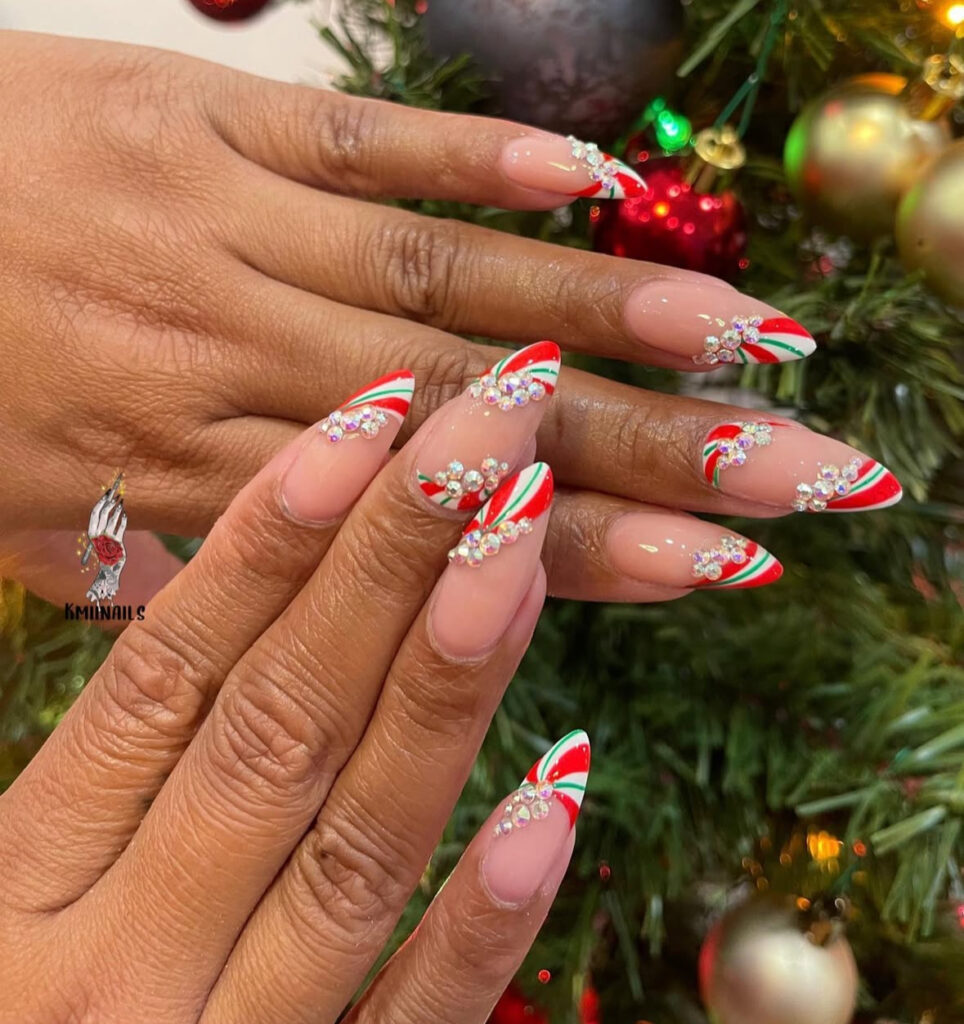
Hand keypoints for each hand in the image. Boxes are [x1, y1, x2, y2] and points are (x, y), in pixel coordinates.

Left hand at [0, 33, 899, 606]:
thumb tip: (320, 604)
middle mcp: (231, 372)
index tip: (725, 566)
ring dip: (611, 314)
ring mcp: (220, 238)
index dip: (594, 554)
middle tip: (806, 469)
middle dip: (662, 450)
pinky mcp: (200, 126)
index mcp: (190, 491)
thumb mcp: (36, 534)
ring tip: (753, 344)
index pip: (439, 539)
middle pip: (486, 423)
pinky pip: (360, 150)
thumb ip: (186, 571)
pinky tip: (598, 189)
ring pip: (446, 289)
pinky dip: (482, 165)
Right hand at [0, 371, 587, 1023]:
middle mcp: (115, 967)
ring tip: (526, 541)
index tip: (363, 423)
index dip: (266, 542)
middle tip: (490, 425)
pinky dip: (481, 917)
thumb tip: (207, 617)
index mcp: (21, 893)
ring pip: (354, 839)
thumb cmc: (9, 1022)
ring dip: (447, 683)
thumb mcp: (4, 900)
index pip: (166, 679)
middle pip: (277, 723)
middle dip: (391, 558)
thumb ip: (104, 776)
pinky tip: (561, 791)